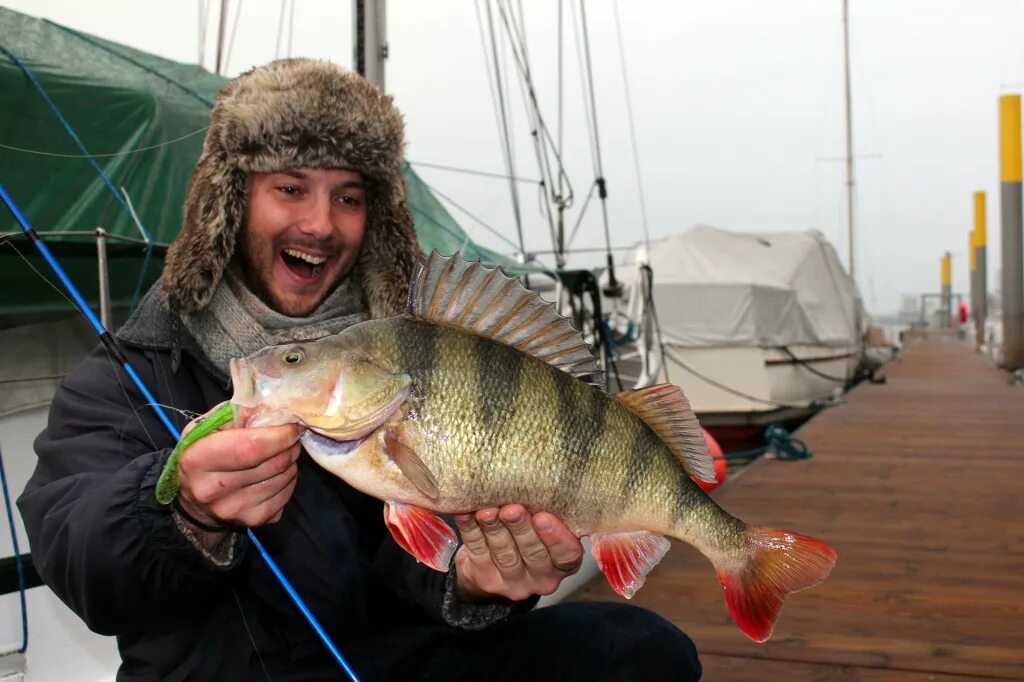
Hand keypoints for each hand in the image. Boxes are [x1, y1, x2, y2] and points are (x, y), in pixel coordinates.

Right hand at [176, 412, 300, 530]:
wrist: (194, 499)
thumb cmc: (203, 453)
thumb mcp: (208, 427)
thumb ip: (238, 413)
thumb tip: (273, 407)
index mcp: (197, 460)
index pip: (251, 447)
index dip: (279, 435)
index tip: (291, 425)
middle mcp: (212, 490)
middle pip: (273, 463)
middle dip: (290, 445)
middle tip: (290, 436)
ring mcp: (233, 510)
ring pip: (284, 478)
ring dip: (291, 461)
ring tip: (281, 453)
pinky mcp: (252, 521)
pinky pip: (286, 495)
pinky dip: (289, 479)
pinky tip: (277, 473)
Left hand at [453, 504, 583, 601]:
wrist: (493, 564)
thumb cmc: (527, 534)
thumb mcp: (544, 525)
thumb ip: (546, 510)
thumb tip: (538, 479)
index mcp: (563, 563)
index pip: (567, 555)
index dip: (557, 537)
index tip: (543, 517)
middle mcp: (542, 577)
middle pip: (533, 553)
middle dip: (521, 528)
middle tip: (512, 509)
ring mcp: (513, 581)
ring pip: (504, 553)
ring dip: (495, 529)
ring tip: (487, 511)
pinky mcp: (486, 579)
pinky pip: (477, 552)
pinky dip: (470, 529)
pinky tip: (466, 513)